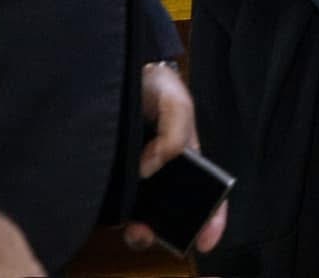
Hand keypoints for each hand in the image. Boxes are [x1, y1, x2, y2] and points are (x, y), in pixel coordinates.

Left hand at [125, 61, 225, 254]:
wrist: (113, 76)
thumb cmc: (153, 88)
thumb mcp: (175, 102)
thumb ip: (174, 132)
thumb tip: (149, 167)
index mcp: (186, 159)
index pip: (207, 194)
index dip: (212, 218)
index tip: (207, 241)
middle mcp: (161, 176)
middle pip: (172, 214)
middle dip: (169, 231)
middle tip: (153, 235)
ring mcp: (133, 183)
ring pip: (142, 218)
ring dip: (140, 231)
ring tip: (134, 229)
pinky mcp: (106, 186)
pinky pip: (111, 210)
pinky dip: (113, 218)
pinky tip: (112, 215)